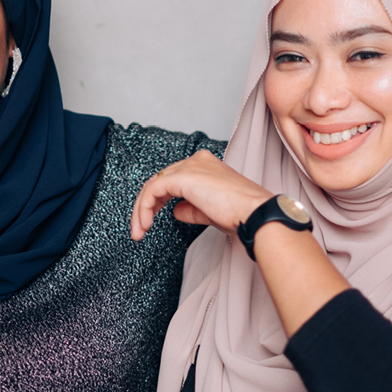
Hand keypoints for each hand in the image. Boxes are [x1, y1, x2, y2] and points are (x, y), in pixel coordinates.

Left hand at [131, 149, 274, 240]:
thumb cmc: (240, 214)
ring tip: (139, 231)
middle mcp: (196, 161)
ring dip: (142, 209)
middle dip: (146, 206)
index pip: (172, 179)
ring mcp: (189, 167)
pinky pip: (153, 190)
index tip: (150, 221)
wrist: (252, 213)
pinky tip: (144, 224)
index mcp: (205, 165)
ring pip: (153, 185)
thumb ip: (190, 208)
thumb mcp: (209, 211)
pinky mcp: (182, 177)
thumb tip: (175, 211)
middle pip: (160, 180)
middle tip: (140, 228)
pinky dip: (145, 208)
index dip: (158, 201)